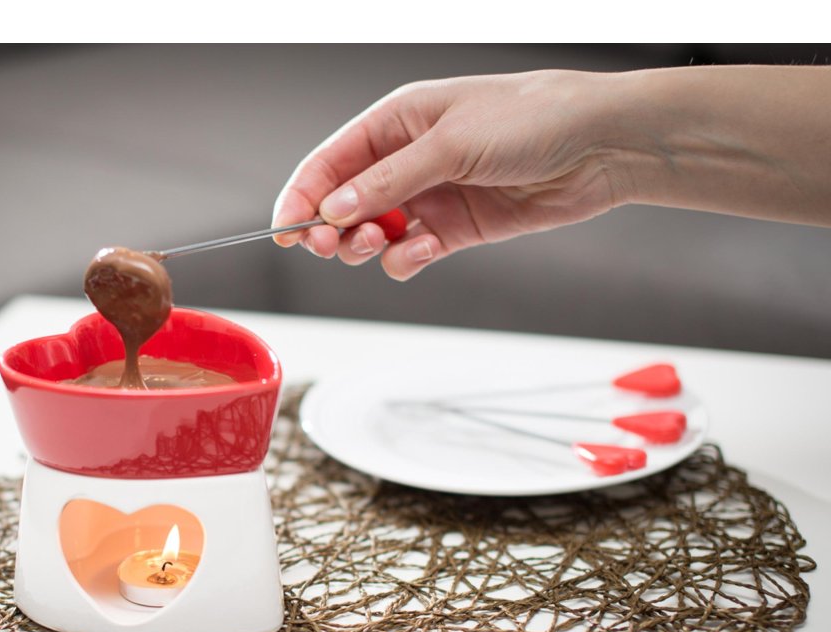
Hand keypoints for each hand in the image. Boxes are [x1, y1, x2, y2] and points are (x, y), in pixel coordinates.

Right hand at [271, 71, 624, 279]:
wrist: (598, 147)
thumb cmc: (531, 118)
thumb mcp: (450, 143)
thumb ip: (388, 180)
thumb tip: (333, 209)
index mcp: (396, 122)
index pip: (330, 162)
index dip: (302, 195)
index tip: (286, 229)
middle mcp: (407, 160)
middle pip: (343, 204)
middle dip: (331, 228)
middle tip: (332, 244)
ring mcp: (430, 197)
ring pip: (372, 234)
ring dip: (368, 246)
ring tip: (383, 242)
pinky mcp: (454, 229)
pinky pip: (410, 254)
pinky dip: (408, 260)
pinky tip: (425, 251)